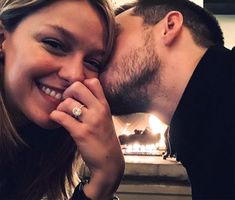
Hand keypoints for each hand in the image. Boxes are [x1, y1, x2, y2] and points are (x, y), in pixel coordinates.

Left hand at [50, 78, 124, 199]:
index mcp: (105, 105)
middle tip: (66, 102)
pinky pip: (62, 117)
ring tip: (62, 114)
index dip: (81, 84)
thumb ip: (96, 106)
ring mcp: (91, 122)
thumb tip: (78, 95)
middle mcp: (99, 111)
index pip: (93, 82)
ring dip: (60, 107)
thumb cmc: (105, 139)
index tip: (76, 94)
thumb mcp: (105, 118)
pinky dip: (55, 116)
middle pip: (78, 87)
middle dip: (67, 92)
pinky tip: (56, 119)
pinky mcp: (81, 133)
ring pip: (67, 103)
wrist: (109, 161)